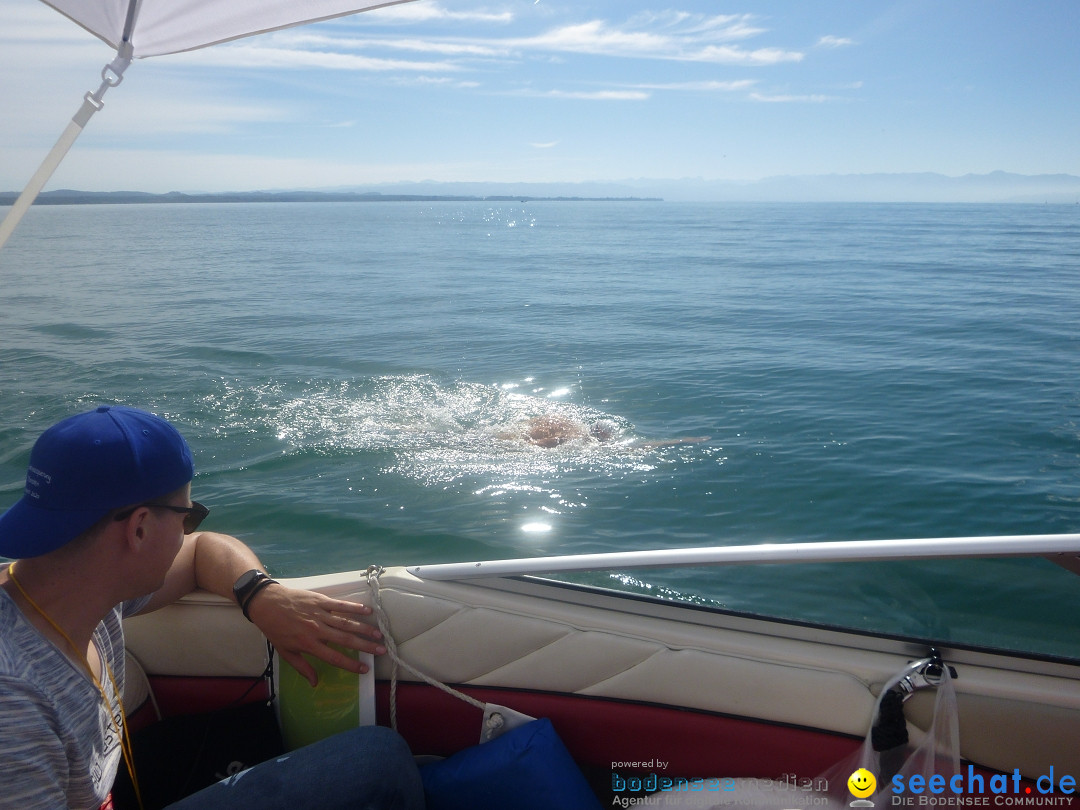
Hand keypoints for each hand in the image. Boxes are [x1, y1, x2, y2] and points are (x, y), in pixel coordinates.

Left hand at [244, 584, 386, 686]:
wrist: (266, 604)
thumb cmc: (275, 629)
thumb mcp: (286, 652)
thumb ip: (302, 667)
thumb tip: (315, 683)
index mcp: (309, 644)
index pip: (334, 657)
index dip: (350, 664)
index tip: (364, 669)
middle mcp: (317, 630)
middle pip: (346, 639)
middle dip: (365, 646)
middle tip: (381, 650)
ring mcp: (320, 614)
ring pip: (346, 622)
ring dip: (364, 628)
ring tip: (378, 634)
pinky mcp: (320, 600)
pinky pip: (340, 605)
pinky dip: (354, 608)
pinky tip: (367, 611)